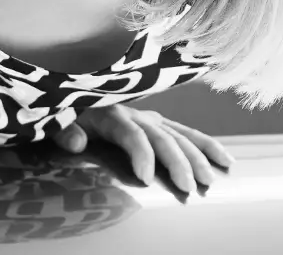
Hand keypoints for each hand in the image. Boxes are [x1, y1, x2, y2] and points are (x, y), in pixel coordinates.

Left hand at [50, 105, 233, 193]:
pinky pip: (186, 133)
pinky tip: (225, 160)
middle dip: (177, 161)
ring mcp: (150, 119)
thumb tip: (75, 143)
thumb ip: (65, 131)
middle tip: (188, 187)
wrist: (72, 96)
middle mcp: (136, 115)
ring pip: (179, 135)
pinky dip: (206, 145)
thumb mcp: (57, 121)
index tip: (146, 179)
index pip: (131, 134)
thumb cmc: (66, 114)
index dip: (141, 154)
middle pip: (162, 137)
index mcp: (111, 115)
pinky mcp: (159, 124)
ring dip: (198, 156)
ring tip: (210, 179)